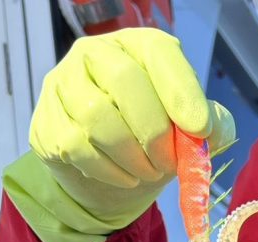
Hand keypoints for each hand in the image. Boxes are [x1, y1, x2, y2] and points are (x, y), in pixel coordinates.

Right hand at [6, 28, 234, 241]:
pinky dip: (108, 170)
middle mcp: (96, 53)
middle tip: (170, 163)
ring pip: (97, 117)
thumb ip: (211, 126)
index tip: (200, 129)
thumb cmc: (155, 137)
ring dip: (132, 156)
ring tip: (150, 173)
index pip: (159, 54)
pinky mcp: (46, 121)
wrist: (112, 170)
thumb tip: (207, 132)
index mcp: (139, 46)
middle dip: (155, 132)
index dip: (181, 91)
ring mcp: (63, 84)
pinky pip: (75, 145)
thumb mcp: (190, 129)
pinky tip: (126, 178)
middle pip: (124, 81)